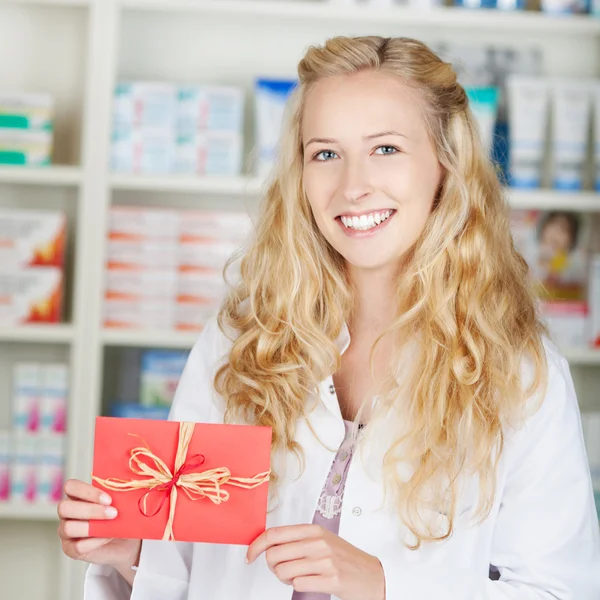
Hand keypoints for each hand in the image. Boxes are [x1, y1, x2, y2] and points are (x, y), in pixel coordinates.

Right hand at [57, 479, 140, 572]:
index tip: (108, 499)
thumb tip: (126, 487)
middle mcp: (67, 513)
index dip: (86, 491)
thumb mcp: (119, 502)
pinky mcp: (70, 549)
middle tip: (113, 512)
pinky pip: (77, 546)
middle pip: (64, 507)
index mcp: (76, 496)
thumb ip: (117, 494)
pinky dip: (95, 541)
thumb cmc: (119, 516)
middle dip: (90, 509)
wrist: (124, 541)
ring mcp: (66, 532)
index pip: (70, 486)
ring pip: (68, 528)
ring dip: (91, 526)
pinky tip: (108, 536)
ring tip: (111, 524)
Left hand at [246, 524, 384, 599]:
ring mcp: (325, 560)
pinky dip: (298, 586)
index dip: (256, 545)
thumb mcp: (322, 541)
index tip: (250, 555)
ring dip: (285, 578)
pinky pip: (297, 584)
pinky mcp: (331, 579)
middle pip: (274, 554)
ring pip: (283, 571)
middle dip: (271, 566)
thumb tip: (267, 545)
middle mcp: (318, 542)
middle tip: (280, 570)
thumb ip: (297, 541)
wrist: (373, 576)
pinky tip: (310, 582)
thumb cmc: (344, 559)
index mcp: (313, 530)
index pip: (274, 534)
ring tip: (299, 576)